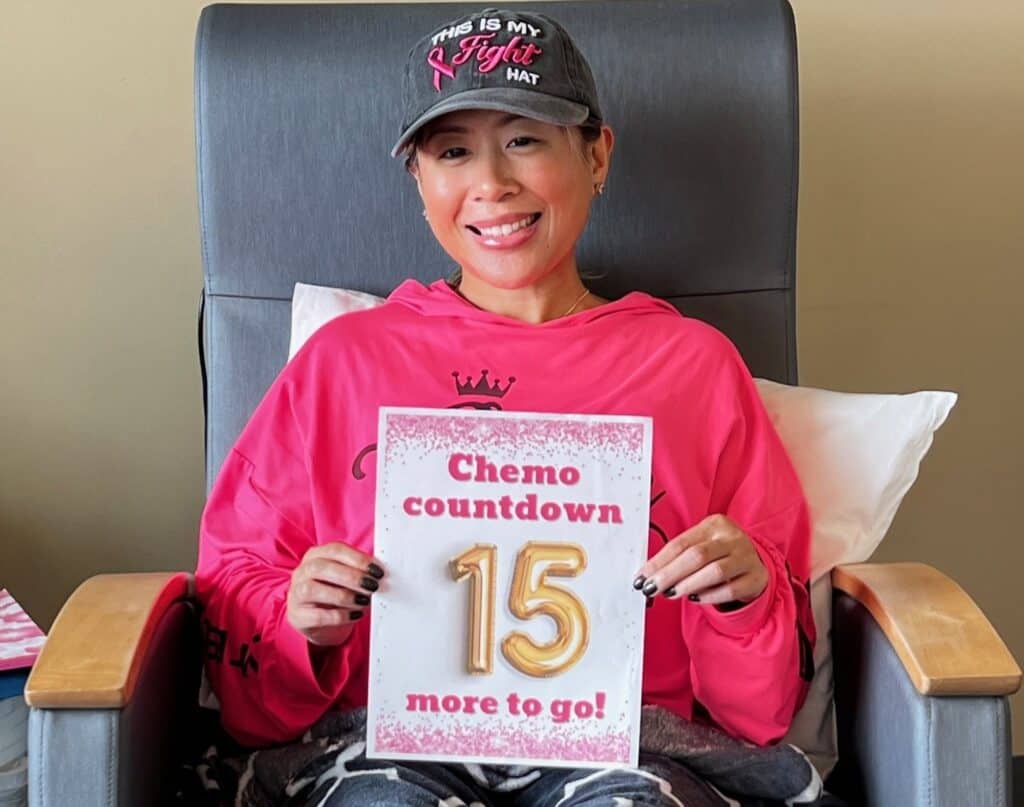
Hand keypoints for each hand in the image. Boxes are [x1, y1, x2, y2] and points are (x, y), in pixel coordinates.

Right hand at [286, 542, 385, 646]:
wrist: (317, 621)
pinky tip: (355, 615)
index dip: (358, 559)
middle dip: (351, 576)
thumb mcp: (344, 578)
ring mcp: (296, 594)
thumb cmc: (334, 593)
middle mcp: (302, 572)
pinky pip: (318, 616)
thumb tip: (378, 572)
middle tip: (372, 585)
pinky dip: (340, 616)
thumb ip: (358, 571)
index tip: (377, 570)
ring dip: (344, 595)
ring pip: (313, 590)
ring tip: (364, 601)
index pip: (335, 550)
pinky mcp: (297, 616)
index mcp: (315, 555)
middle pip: (321, 568)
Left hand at [632, 514, 767, 606]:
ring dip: (688, 585)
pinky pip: (730, 589)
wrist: (755, 563)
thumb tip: (648, 574)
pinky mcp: (755, 577)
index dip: (658, 562)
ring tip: (671, 593)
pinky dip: (709, 596)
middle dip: (670, 574)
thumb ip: (678, 557)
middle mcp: (732, 537)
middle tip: (653, 588)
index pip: (681, 543)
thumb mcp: (701, 546)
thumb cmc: (719, 554)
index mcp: (714, 524)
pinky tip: (694, 599)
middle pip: (696, 556)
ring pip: (714, 572)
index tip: (642, 577)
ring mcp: (746, 556)